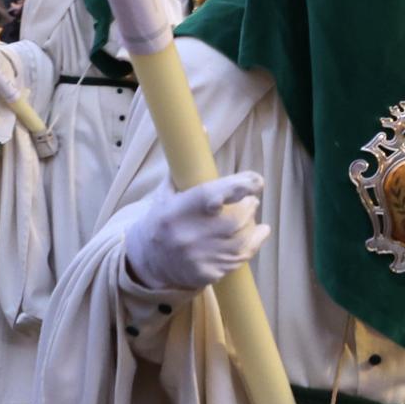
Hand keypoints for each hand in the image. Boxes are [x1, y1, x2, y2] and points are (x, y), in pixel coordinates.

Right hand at [124, 171, 269, 292]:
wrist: (147, 261)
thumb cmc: (162, 220)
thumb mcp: (167, 192)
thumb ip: (186, 165)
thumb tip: (206, 130)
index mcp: (178, 210)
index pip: (214, 195)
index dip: (240, 186)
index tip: (256, 181)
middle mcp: (188, 235)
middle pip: (235, 219)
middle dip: (249, 206)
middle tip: (249, 201)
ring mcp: (200, 257)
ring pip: (242, 240)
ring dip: (253, 225)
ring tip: (250, 216)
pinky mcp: (209, 273)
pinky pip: (240, 258)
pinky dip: (252, 244)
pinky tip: (257, 233)